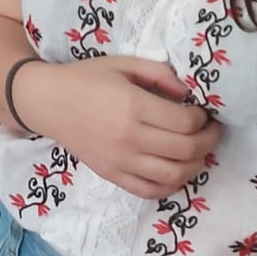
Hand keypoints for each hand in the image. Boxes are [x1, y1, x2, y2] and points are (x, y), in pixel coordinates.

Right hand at [18, 57, 224, 199]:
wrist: (46, 101)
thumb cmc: (85, 78)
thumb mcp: (121, 64)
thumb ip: (157, 73)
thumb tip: (188, 94)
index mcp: (132, 105)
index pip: (185, 122)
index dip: (203, 119)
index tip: (202, 113)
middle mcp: (128, 136)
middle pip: (186, 150)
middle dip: (208, 141)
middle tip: (211, 132)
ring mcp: (119, 160)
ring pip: (174, 174)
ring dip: (196, 165)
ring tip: (197, 152)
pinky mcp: (111, 174)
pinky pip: (151, 191)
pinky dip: (171, 185)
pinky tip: (175, 170)